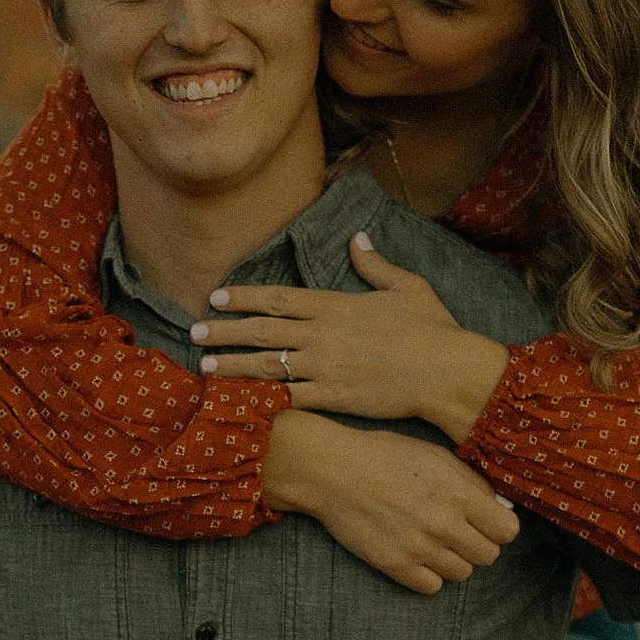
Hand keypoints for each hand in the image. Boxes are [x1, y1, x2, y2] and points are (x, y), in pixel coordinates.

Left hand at [191, 234, 510, 440]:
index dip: (243, 298)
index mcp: (334, 305)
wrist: (447, 372)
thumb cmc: (432, 328)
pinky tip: (238, 400)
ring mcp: (323, 368)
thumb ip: (374, 264)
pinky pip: (287, 399)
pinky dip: (260, 399)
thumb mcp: (406, 286)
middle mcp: (321, 335)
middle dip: (223, 331)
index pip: (276, 299)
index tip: (216, 298)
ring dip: (231, 364)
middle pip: (261, 331)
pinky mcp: (332, 398)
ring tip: (204, 364)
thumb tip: (357, 239)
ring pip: (265, 365)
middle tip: (192, 332)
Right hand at [262, 412, 518, 595]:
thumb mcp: (436, 456)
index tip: (485, 521)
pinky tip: (417, 554)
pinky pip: (432, 586)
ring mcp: (419, 547)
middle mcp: (443, 523)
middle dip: (478, 544)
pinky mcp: (394, 565)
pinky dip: (428, 575)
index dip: (499, 527)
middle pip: (488, 556)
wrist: (332, 470)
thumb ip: (472, 483)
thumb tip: (500, 509)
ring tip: (433, 541)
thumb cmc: (385, 456)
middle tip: (458, 531)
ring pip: (462, 573)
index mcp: (459, 492)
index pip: (507, 531)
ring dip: (453, 559)